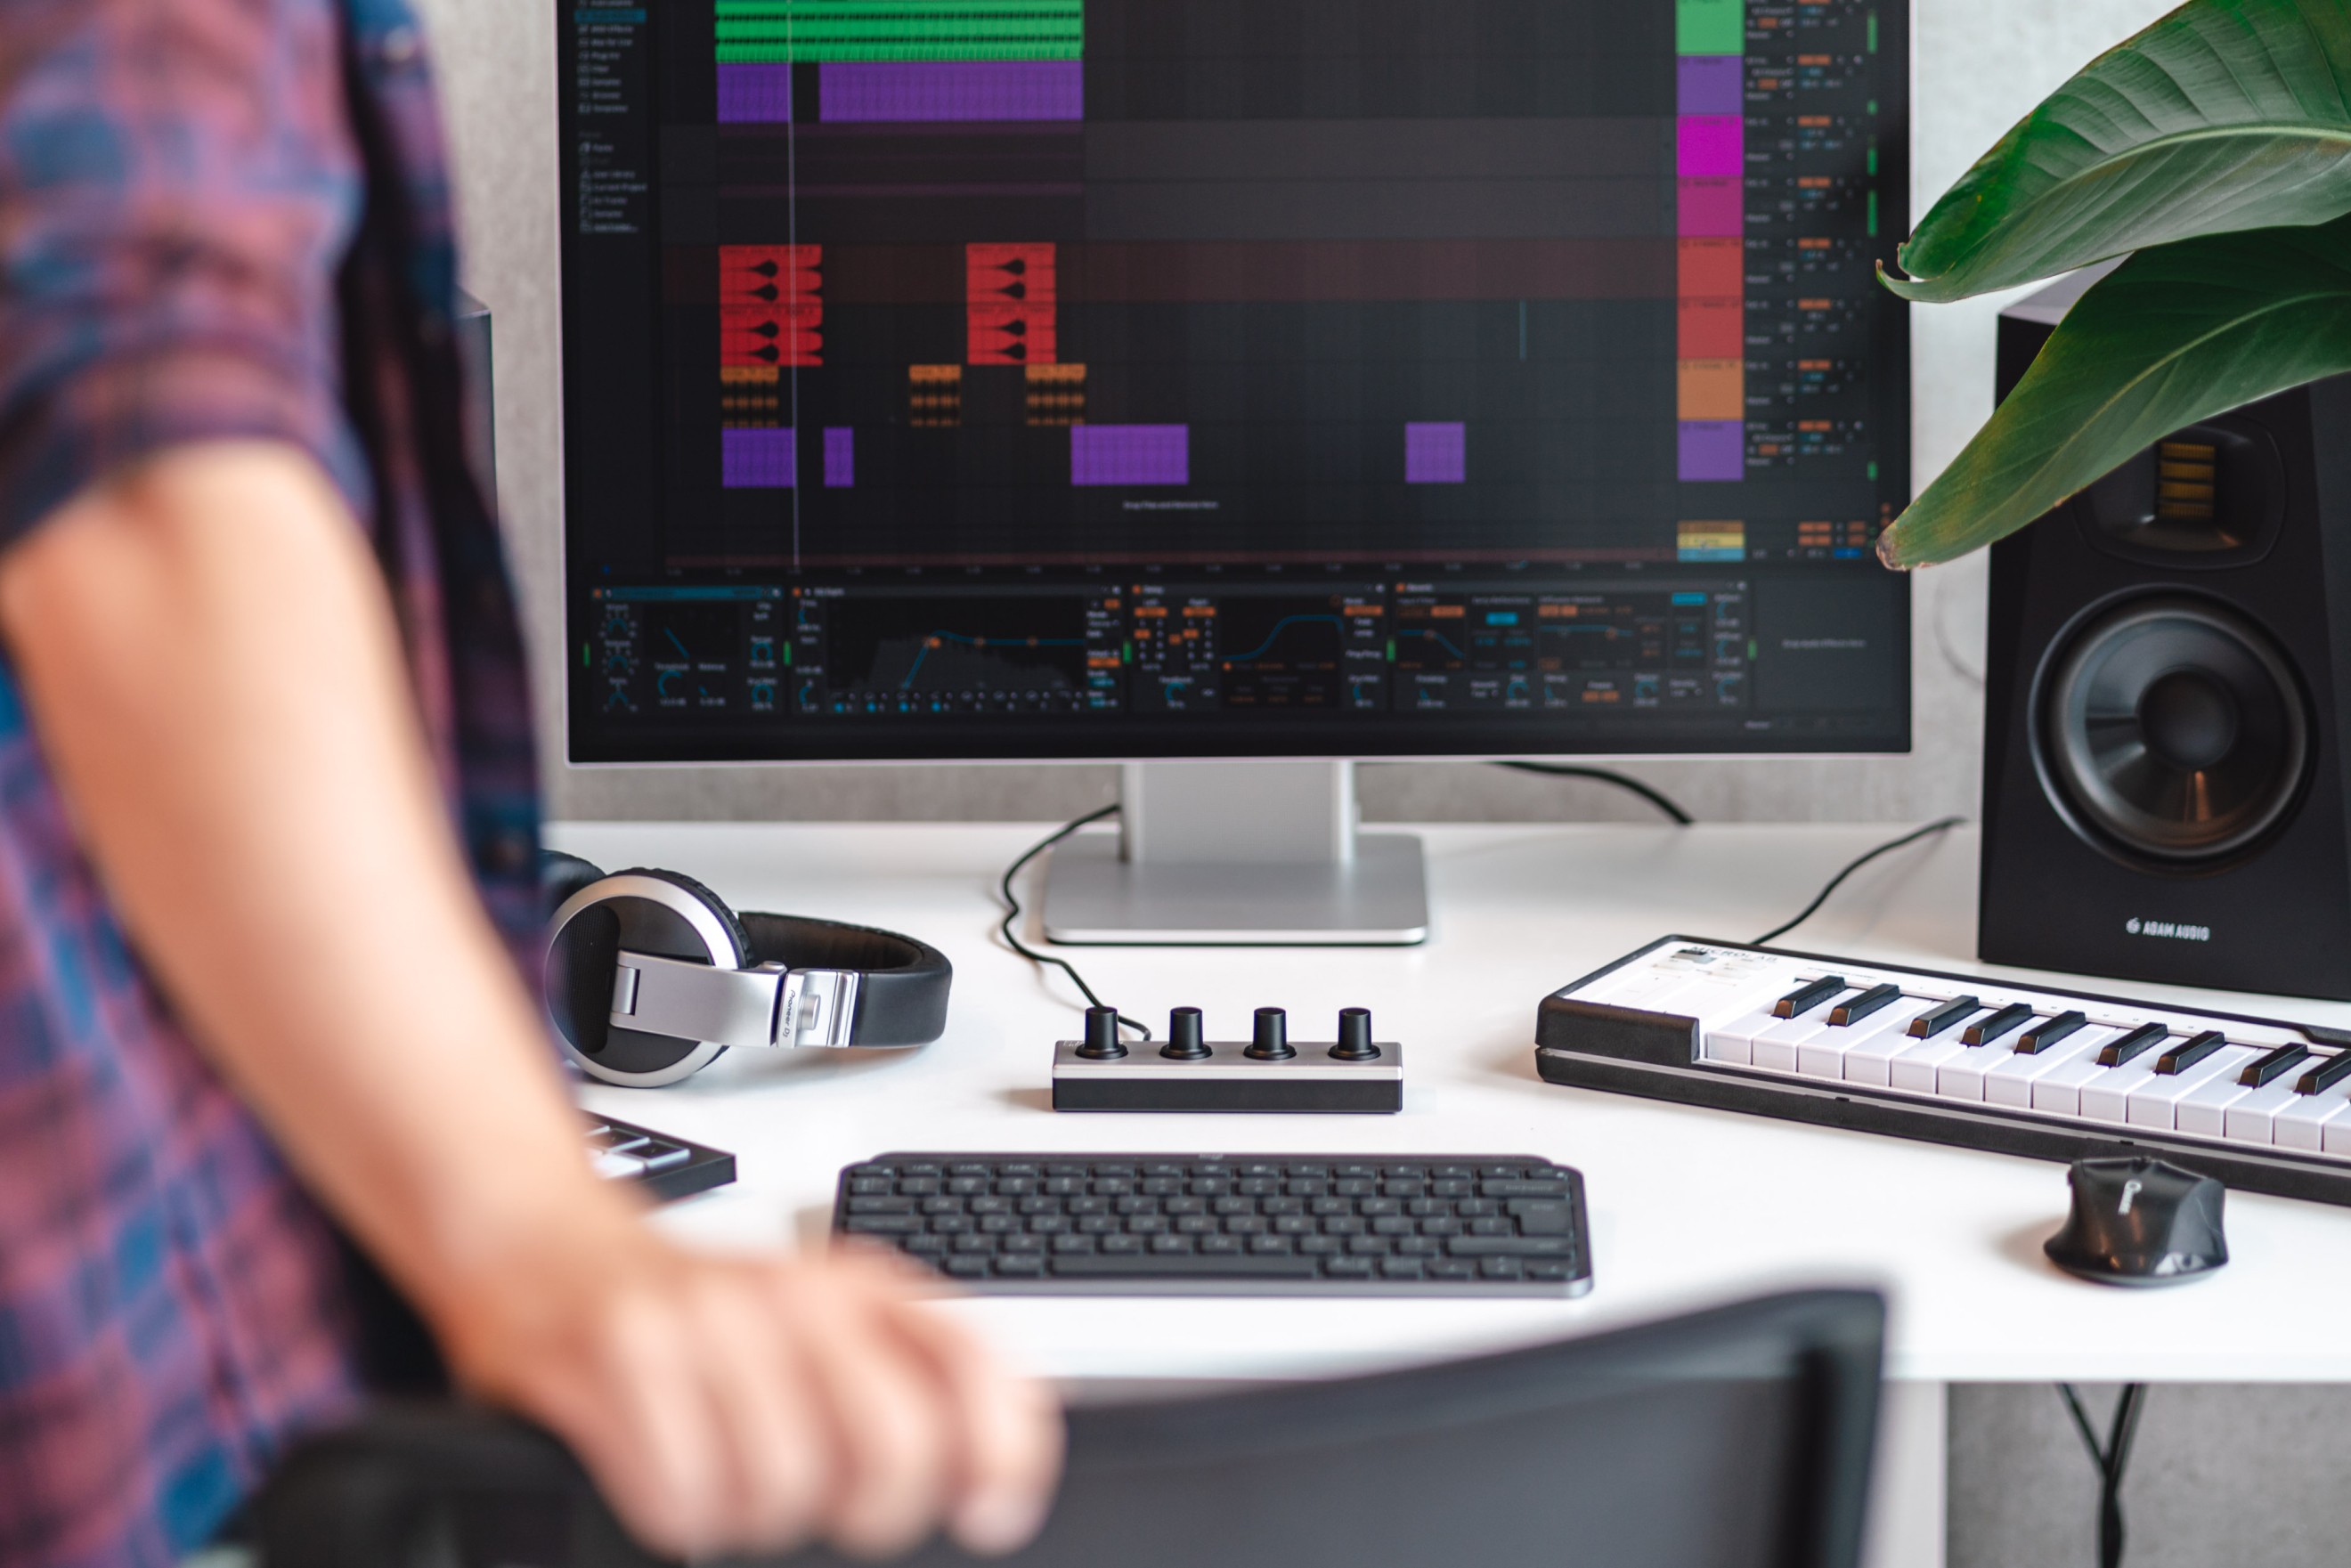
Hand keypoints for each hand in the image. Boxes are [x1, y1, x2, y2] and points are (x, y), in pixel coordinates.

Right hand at [433, 1204, 1063, 1559]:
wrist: (550, 1245)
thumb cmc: (700, 1312)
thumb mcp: (819, 1325)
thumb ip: (908, 1386)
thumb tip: (988, 1488)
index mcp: (864, 1288)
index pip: (976, 1368)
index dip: (1004, 1456)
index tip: (989, 1515)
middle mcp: (797, 1296)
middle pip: (892, 1446)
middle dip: (869, 1512)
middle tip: (831, 1509)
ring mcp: (706, 1322)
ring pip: (780, 1487)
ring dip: (752, 1516)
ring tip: (728, 1481)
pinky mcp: (618, 1354)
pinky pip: (680, 1497)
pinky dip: (678, 1513)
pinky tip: (669, 1477)